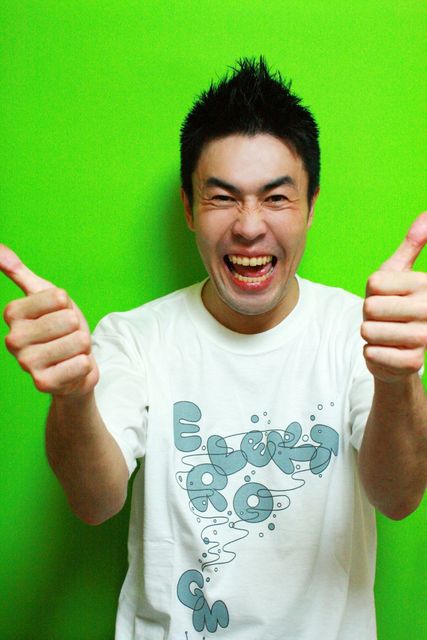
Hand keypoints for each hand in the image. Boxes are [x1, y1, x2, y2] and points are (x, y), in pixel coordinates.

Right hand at [0, 245, 98, 396]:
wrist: (73, 367)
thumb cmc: (61, 329)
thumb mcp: (46, 296)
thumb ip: (20, 272)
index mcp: (12, 314)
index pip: (58, 297)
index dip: (67, 306)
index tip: (58, 315)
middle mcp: (13, 339)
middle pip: (69, 320)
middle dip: (76, 328)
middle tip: (66, 337)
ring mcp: (26, 364)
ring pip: (78, 341)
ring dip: (81, 348)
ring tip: (69, 352)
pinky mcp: (42, 384)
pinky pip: (81, 364)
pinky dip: (84, 365)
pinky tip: (71, 368)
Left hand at [362, 212, 426, 382]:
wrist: (403, 352)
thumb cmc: (398, 305)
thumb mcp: (402, 272)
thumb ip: (413, 244)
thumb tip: (426, 215)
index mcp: (426, 285)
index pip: (375, 283)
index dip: (372, 291)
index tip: (387, 296)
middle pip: (370, 307)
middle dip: (368, 313)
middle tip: (383, 317)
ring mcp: (424, 338)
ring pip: (368, 330)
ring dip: (369, 334)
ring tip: (385, 333)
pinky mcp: (413, 363)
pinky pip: (372, 353)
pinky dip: (371, 353)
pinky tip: (386, 351)